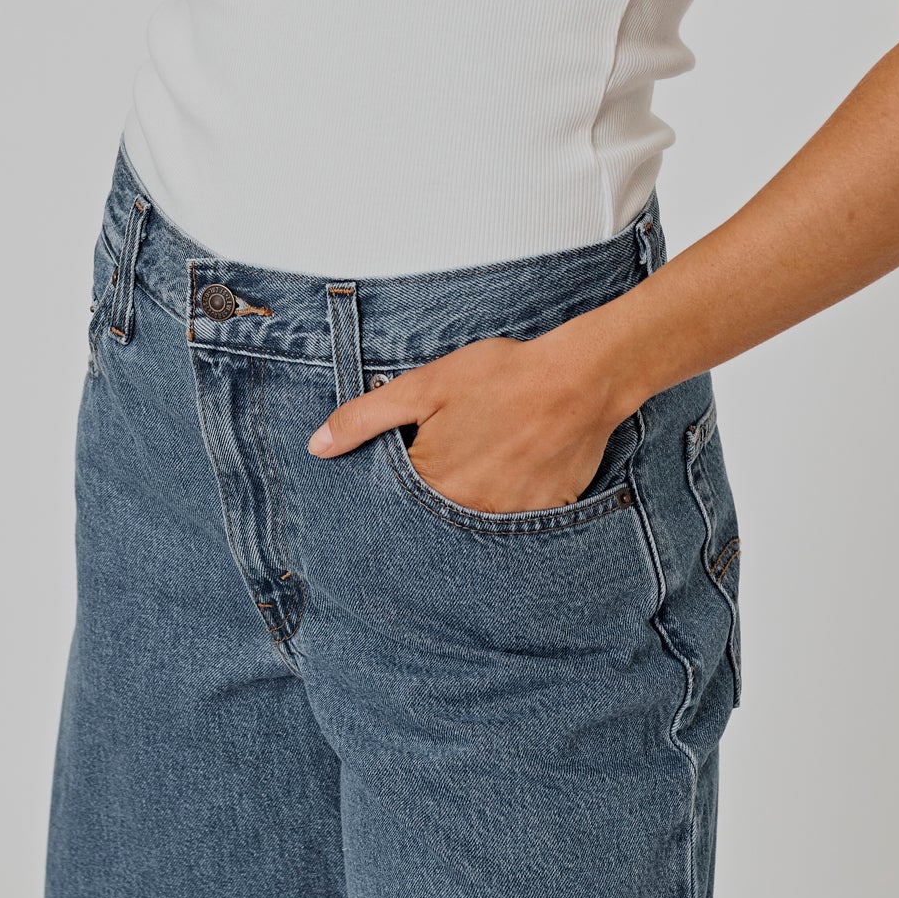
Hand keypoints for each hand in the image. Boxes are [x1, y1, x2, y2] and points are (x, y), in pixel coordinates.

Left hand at [306, 332, 620, 515]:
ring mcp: (509, 518)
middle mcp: (468, 512)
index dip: (399, 479)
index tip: (413, 458)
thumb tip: (318, 447)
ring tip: (488, 458)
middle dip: (436, 491)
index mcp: (433, 484)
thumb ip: (365, 418)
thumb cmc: (500, 377)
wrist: (580, 379)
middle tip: (458, 453)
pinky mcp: (544, 514)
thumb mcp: (423, 387)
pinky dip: (510, 498)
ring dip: (473, 498)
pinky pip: (516, 520)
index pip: (396, 501)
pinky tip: (518, 466)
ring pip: (475, 517)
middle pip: (436, 514)